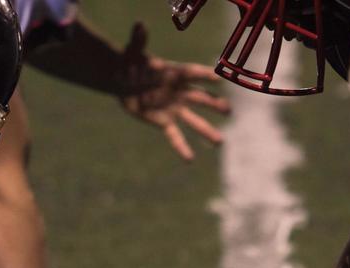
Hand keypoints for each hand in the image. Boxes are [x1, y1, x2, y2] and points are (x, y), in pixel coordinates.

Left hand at [117, 22, 230, 160]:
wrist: (120, 79)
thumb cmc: (130, 62)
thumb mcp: (132, 51)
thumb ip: (138, 41)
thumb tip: (139, 25)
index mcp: (176, 73)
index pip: (194, 74)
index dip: (206, 75)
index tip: (220, 78)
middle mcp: (180, 92)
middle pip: (201, 98)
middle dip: (214, 104)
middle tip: (228, 110)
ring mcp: (174, 108)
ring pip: (194, 121)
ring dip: (207, 131)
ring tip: (220, 142)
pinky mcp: (164, 122)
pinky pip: (174, 136)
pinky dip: (181, 147)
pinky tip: (189, 159)